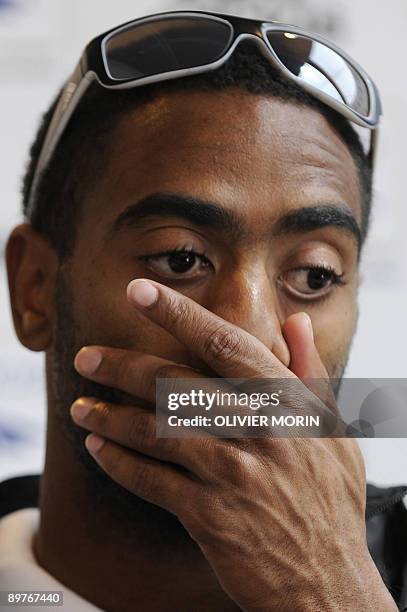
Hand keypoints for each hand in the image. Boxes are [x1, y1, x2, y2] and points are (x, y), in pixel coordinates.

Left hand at [71, 279, 396, 610]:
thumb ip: (310, 372)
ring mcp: (230, 473)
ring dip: (110, 416)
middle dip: (123, 366)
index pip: (223, 343)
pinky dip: (118, 462)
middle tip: (86, 357)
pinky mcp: (208, 514)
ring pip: (154, 431)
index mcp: (283, 402)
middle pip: (174, 384)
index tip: (139, 291)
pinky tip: (98, 449)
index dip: (178, 313)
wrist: (328, 581)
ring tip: (80, 405)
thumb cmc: (330, 498)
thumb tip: (295, 323)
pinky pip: (150, 481)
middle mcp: (254, 430)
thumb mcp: (333, 429)